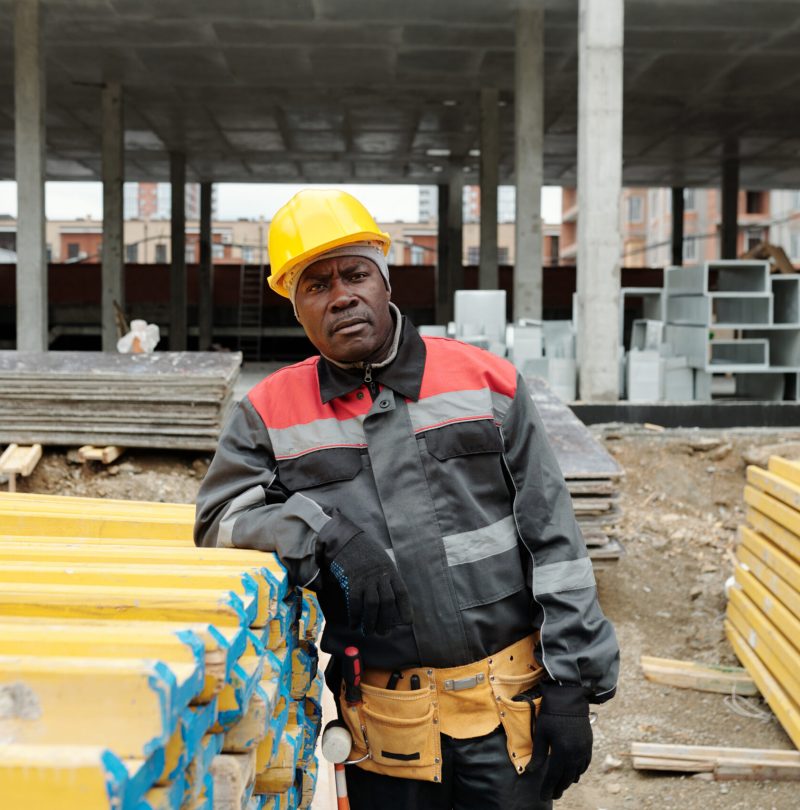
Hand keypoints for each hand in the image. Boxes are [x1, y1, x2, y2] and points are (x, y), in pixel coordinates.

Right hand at [319, 513, 412, 634]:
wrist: (347, 540)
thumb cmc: (366, 554)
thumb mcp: (382, 562)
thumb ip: (386, 579)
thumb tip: (389, 603)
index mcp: (390, 571)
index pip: (401, 593)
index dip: (405, 609)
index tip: (407, 622)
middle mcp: (380, 575)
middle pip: (387, 602)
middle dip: (386, 620)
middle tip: (383, 632)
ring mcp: (366, 578)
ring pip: (372, 605)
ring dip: (370, 622)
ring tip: (368, 632)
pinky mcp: (352, 580)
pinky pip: (354, 602)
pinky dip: (355, 616)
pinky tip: (354, 624)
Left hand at [530, 683, 592, 800]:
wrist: (569, 699)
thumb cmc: (551, 714)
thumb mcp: (541, 733)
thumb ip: (537, 754)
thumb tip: (531, 771)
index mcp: (561, 751)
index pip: (554, 776)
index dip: (548, 787)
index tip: (543, 796)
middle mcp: (575, 754)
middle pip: (566, 777)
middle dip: (558, 787)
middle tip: (552, 794)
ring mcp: (584, 750)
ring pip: (576, 773)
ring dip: (568, 780)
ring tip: (560, 785)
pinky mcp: (588, 744)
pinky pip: (585, 764)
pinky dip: (578, 772)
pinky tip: (573, 773)